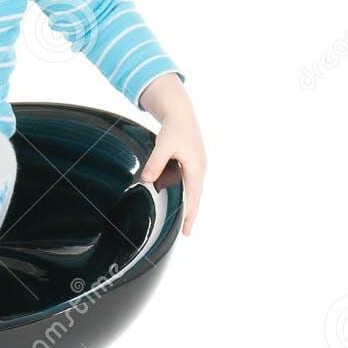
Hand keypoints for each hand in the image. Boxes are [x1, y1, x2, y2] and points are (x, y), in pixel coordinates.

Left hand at [137, 74, 205, 236]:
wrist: (180, 114)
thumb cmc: (173, 129)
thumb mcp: (163, 145)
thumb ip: (155, 162)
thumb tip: (147, 179)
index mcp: (195, 168)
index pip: (193, 197)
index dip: (190, 215)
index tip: (187, 231)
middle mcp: (200, 169)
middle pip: (196, 197)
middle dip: (192, 214)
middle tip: (186, 233)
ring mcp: (198, 166)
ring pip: (194, 191)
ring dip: (190, 205)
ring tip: (185, 221)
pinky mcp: (193, 163)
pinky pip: (191, 184)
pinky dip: (188, 195)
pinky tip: (182, 201)